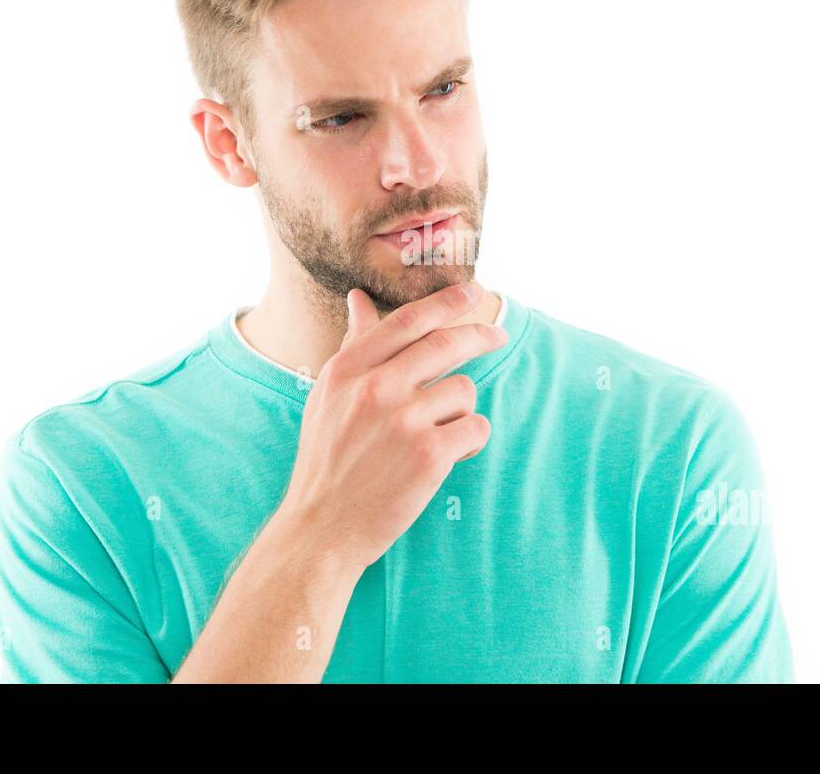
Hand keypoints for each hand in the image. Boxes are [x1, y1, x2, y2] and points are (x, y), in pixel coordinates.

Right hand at [277, 281, 506, 570]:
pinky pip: (476, 428)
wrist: (322, 527)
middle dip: (480, 335)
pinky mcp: (429, 454)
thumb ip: (354, 346)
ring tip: (435, 437)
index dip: (445, 302)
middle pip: (447, 343)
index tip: (472, 291)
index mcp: (348, 370)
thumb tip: (358, 299)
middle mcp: (375, 387)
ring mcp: (403, 420)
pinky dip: (470, 443)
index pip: (407, 321)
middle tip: (498, 335)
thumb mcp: (329, 396)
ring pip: (464, 391)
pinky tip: (446, 458)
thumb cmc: (327, 460)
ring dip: (460, 412)